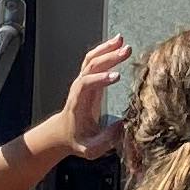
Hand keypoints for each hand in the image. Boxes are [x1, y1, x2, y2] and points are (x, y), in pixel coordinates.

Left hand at [60, 37, 132, 153]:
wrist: (62, 133)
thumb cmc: (77, 141)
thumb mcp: (91, 149)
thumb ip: (106, 140)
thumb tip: (124, 126)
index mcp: (78, 103)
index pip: (86, 85)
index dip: (100, 79)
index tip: (117, 77)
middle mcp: (79, 88)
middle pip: (91, 67)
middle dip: (108, 57)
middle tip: (127, 51)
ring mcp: (83, 81)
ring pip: (91, 59)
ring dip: (106, 49)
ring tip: (122, 41)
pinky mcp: (88, 79)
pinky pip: (94, 60)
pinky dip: (105, 49)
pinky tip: (117, 42)